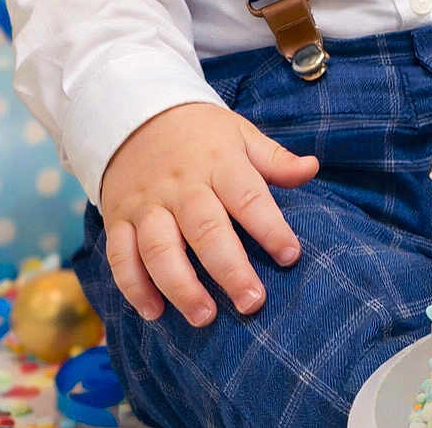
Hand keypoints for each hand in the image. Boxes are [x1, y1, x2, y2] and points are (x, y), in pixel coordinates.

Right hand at [100, 101, 318, 327]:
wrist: (136, 115)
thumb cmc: (201, 135)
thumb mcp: (241, 135)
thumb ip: (275, 160)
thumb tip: (312, 168)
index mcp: (219, 163)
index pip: (248, 197)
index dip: (270, 228)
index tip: (291, 256)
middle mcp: (182, 186)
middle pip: (206, 230)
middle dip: (229, 269)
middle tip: (252, 303)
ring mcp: (147, 204)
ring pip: (161, 249)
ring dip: (181, 287)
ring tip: (205, 317)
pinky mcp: (119, 218)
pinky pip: (121, 256)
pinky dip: (134, 287)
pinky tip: (154, 313)